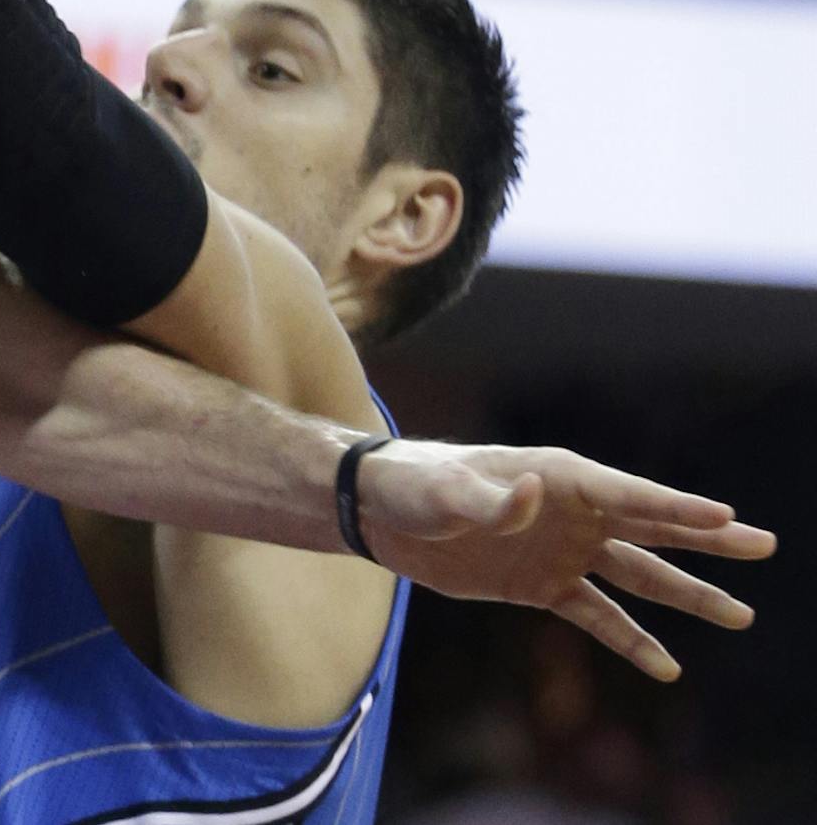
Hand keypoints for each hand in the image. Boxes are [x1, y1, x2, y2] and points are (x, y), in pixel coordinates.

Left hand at [358, 440, 775, 681]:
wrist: (379, 512)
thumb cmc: (411, 485)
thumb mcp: (444, 493)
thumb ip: (487, 499)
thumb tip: (528, 496)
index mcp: (557, 476)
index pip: (628, 494)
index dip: (676, 507)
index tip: (727, 519)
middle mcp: (571, 511)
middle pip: (651, 528)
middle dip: (707, 539)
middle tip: (763, 545)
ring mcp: (562, 550)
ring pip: (637, 576)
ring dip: (684, 596)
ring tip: (740, 615)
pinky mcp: (541, 585)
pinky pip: (596, 616)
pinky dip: (630, 640)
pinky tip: (666, 666)